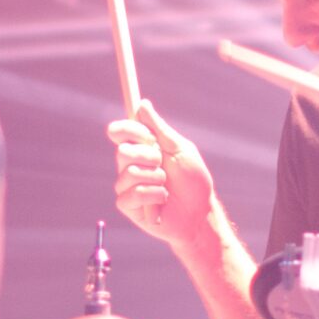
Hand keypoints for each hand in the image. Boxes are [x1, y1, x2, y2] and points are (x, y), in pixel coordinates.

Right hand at [106, 99, 217, 243]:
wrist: (198, 213)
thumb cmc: (192, 181)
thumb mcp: (180, 150)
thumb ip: (160, 129)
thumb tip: (143, 104)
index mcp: (141, 148)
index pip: (119, 132)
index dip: (128, 130)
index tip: (148, 136)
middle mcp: (130, 165)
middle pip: (123, 151)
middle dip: (149, 157)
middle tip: (163, 165)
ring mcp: (127, 185)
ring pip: (129, 172)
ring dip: (155, 178)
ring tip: (166, 186)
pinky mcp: (128, 205)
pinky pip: (132, 194)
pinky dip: (153, 196)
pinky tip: (161, 201)